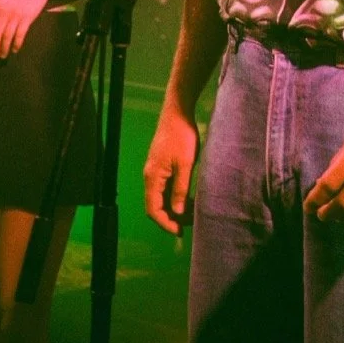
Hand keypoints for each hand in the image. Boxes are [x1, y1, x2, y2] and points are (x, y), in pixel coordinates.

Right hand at [143, 105, 199, 234]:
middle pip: (157, 205)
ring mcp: (156, 170)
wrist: (178, 111)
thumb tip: (177, 212)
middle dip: (172, 216)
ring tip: (192, 212)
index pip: (153, 209)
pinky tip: (189, 197)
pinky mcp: (162, 165)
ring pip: (162, 196)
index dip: (165, 223)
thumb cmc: (182, 136)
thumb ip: (180, 189)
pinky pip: (166, 187)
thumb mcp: (186, 164)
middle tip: (190, 223)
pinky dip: (176, 195)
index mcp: (153, 177)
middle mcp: (151, 176)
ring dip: (175, 207)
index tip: (180, 231)